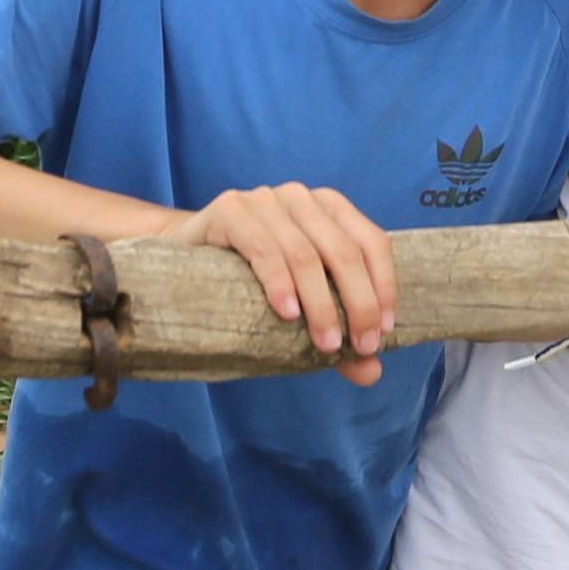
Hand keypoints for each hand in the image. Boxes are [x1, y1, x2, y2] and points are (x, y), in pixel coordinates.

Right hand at [171, 181, 397, 384]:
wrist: (185, 258)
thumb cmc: (250, 282)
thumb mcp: (300, 304)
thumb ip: (337, 331)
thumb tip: (372, 372)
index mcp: (329, 209)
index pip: (372, 243)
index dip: (383, 288)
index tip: (382, 333)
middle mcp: (300, 197)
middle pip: (344, 251)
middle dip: (358, 304)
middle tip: (358, 347)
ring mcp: (264, 199)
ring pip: (305, 254)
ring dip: (321, 304)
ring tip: (325, 344)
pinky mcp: (230, 208)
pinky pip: (262, 247)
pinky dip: (279, 282)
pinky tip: (286, 313)